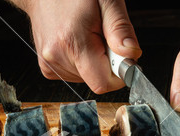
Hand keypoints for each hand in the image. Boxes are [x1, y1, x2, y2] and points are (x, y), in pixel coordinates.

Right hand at [18, 0, 141, 93]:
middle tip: (102, 37)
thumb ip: (120, 29)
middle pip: (97, 80)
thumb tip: (132, 54)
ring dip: (94, 62)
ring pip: (87, 78)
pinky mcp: (47, 67)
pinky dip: (82, 63)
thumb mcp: (106, 0)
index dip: (119, 74)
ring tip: (87, 36)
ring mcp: (50, 64)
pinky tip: (77, 43)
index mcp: (73, 41)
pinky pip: (76, 75)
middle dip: (107, 63)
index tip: (122, 57)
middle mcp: (57, 56)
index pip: (103, 83)